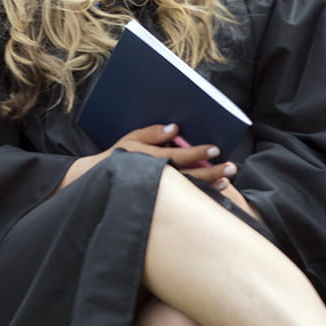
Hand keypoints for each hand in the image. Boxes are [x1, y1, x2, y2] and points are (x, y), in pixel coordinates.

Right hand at [63, 123, 235, 193]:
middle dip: (211, 172)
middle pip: (187, 174)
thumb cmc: (116, 158)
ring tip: (226, 180)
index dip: (196, 153)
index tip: (215, 149)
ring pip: (188, 188)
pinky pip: (183, 196)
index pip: (177, 156)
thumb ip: (152, 133)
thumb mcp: (129, 140)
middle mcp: (155, 175)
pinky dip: (200, 193)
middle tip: (230, 167)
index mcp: (148, 159)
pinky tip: (214, 189)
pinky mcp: (159, 196)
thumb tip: (175, 128)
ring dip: (209, 184)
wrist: (94, 181)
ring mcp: (158, 188)